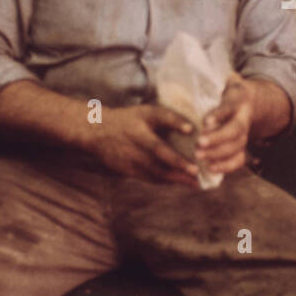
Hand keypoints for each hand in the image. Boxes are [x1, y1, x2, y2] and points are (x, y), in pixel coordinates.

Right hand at [86, 104, 200, 186]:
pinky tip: (180, 182)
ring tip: (196, 183)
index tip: (191, 130)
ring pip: (155, 170)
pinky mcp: (127, 170)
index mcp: (141, 120)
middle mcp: (134, 140)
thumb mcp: (145, 112)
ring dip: (176, 178)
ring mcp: (129, 157)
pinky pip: (150, 177)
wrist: (97, 132)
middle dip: (178, 163)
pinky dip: (166, 181)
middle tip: (197, 171)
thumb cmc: (129, 120)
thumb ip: (168, 119)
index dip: (175, 123)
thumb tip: (192, 130)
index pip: (160, 119)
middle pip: (158, 152)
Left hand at [195, 73, 254, 177]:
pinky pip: (238, 160)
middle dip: (217, 139)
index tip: (205, 122)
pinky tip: (211, 169)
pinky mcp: (242, 146)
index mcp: (239, 98)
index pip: (229, 107)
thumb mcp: (225, 78)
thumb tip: (191, 66)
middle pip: (235, 131)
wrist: (251, 101)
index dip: (219, 115)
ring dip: (218, 154)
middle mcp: (245, 117)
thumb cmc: (228, 90)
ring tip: (200, 157)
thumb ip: (211, 76)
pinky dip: (226, 166)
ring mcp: (245, 133)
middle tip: (198, 144)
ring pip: (236, 147)